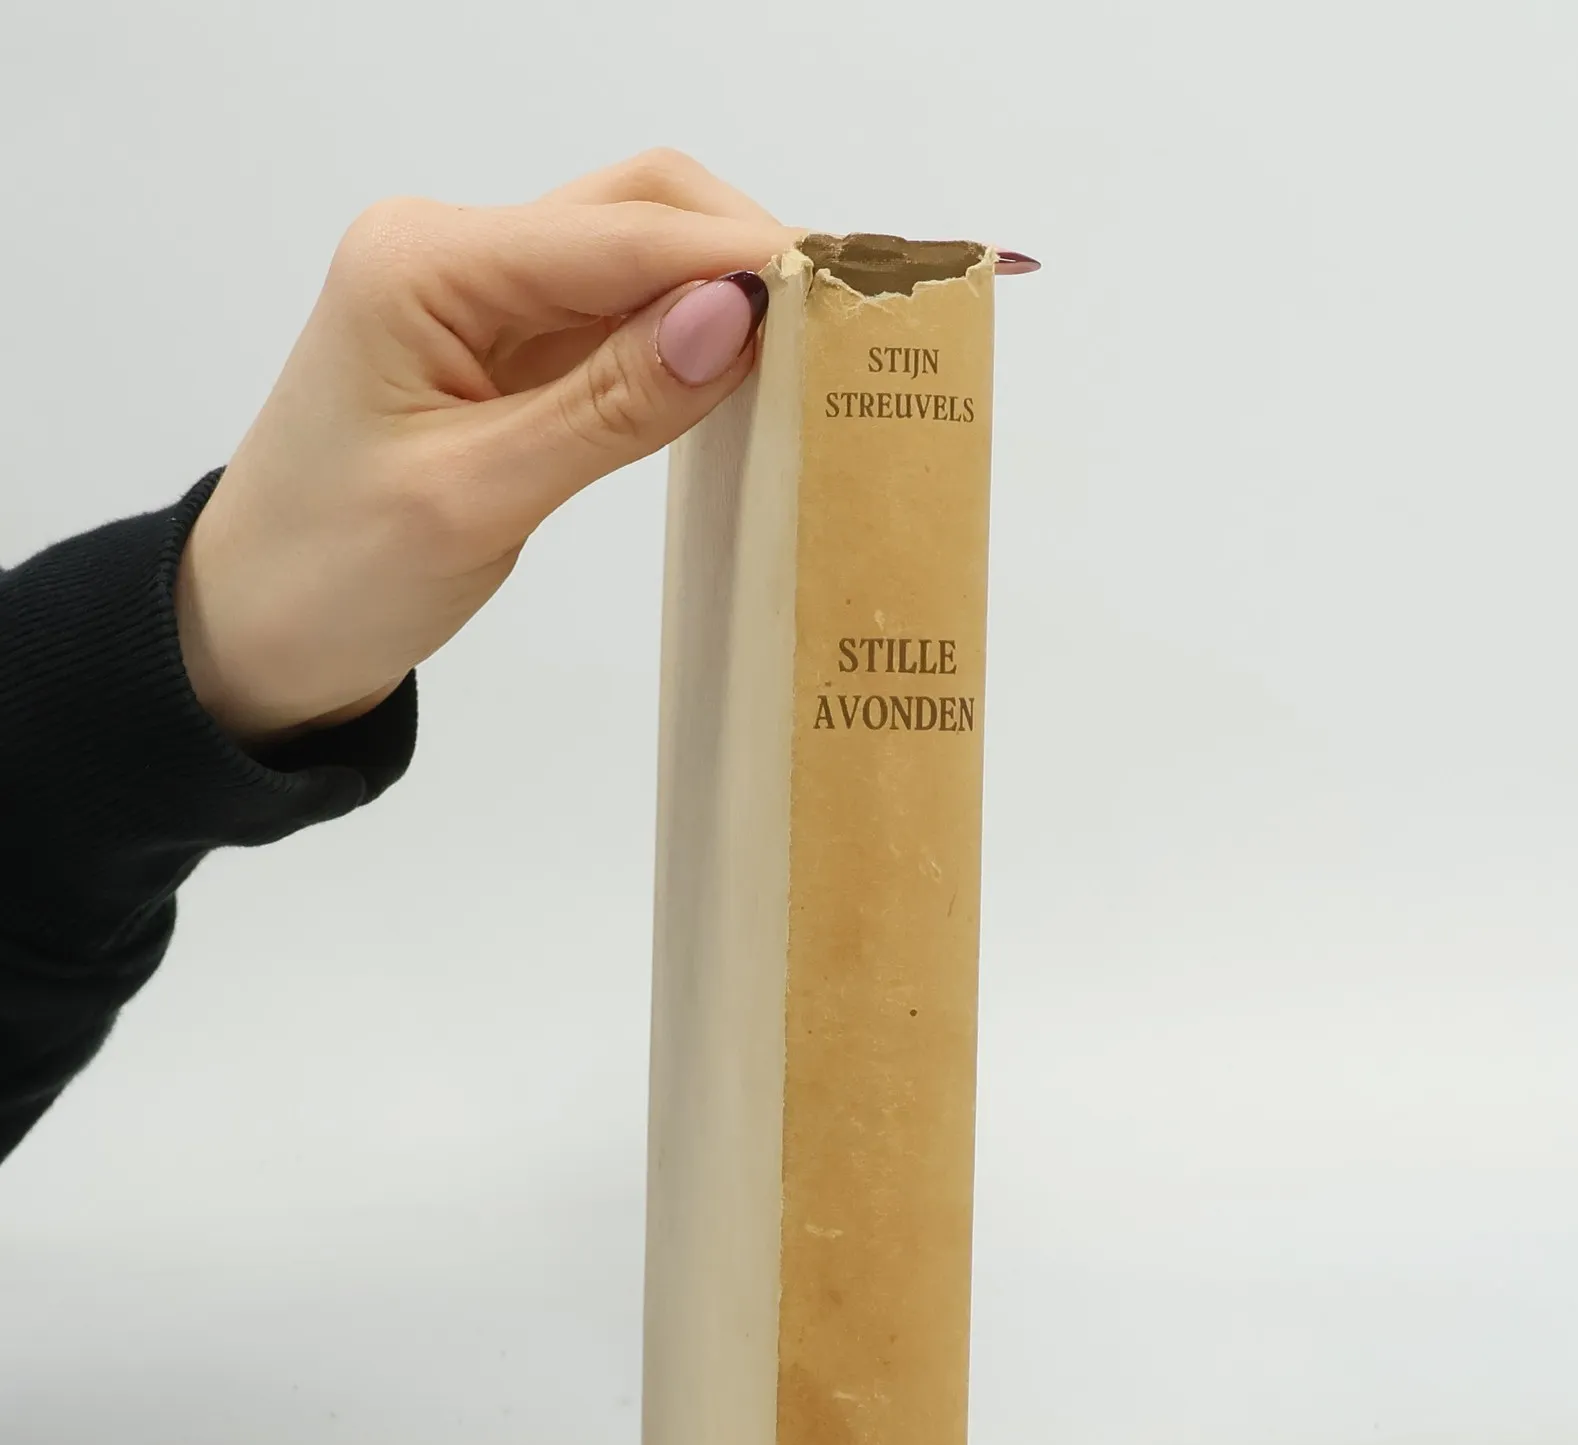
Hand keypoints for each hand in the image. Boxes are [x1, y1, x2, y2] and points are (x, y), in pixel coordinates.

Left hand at [174, 151, 796, 743]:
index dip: (742, 256)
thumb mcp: (477, 498)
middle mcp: (454, 254)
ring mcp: (482, 298)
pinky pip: (620, 319)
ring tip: (820, 354)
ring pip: (639, 256)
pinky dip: (689, 337)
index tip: (853, 298)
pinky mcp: (506, 349)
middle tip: (850, 331)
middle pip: (638, 207)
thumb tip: (732, 317)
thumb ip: (611, 404)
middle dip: (746, 253)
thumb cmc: (334, 577)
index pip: (619, 234)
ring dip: (727, 293)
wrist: (254, 633)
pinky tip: (750, 375)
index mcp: (423, 266)